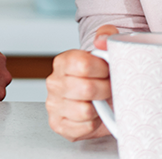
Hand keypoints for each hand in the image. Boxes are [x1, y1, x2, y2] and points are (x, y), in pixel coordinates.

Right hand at [45, 25, 116, 140]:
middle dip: (105, 90)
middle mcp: (53, 82)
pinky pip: (83, 127)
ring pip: (85, 110)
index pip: (84, 65)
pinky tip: (92, 115)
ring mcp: (53, 104)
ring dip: (99, 108)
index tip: (108, 71)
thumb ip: (107, 35)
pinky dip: (93, 124)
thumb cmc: (101, 76)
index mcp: (62, 61)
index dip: (103, 70)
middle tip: (108, 88)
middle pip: (87, 89)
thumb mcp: (107, 51)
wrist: (99, 100)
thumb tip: (101, 40)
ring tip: (99, 102)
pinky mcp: (58, 124)